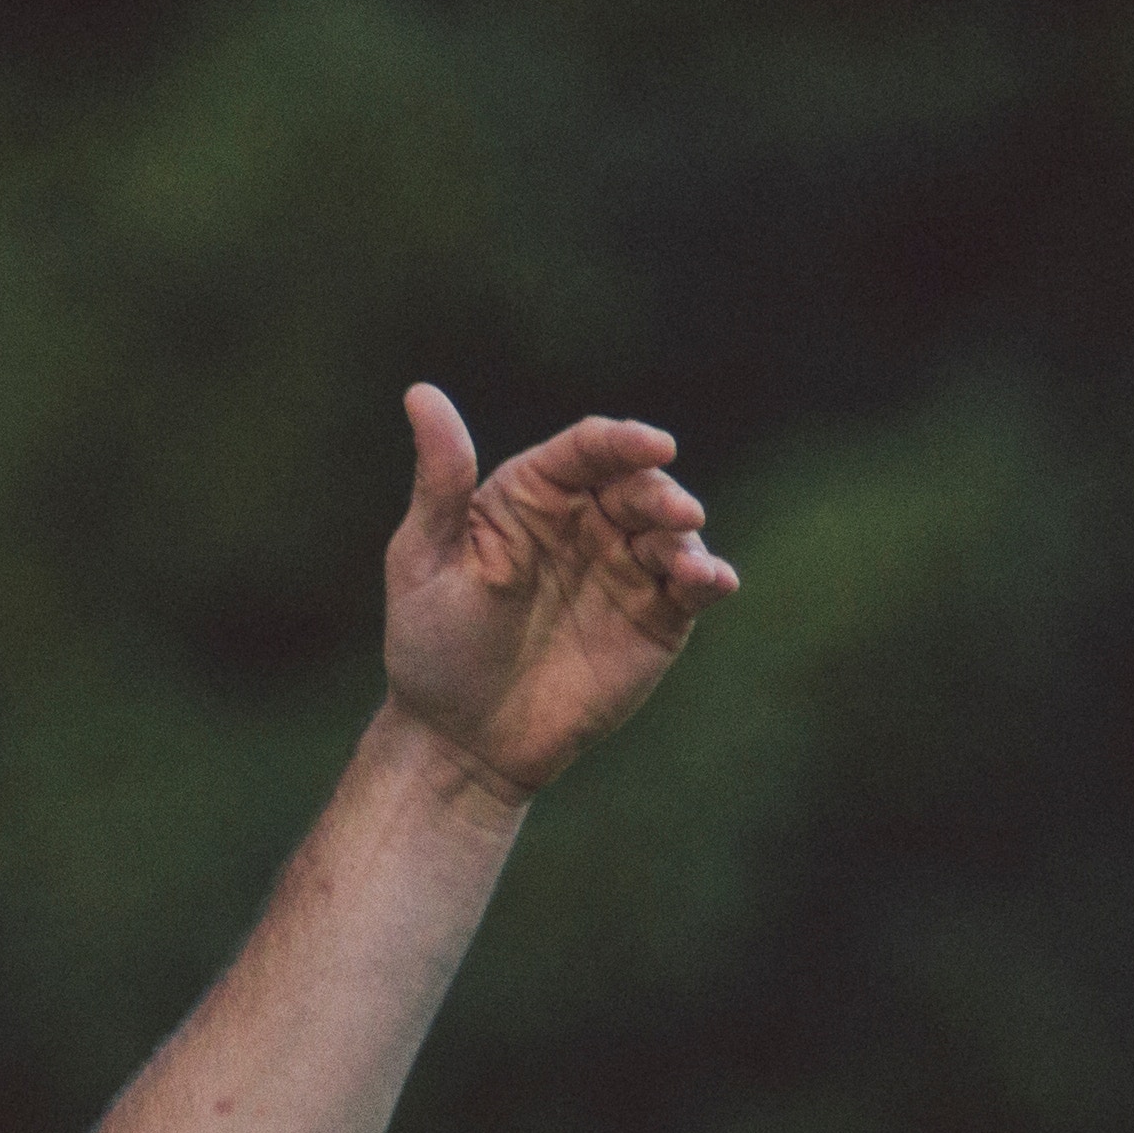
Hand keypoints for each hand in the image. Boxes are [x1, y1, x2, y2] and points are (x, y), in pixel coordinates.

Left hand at [376, 383, 737, 797]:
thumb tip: (421, 393)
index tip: (651, 444)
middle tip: (673, 514)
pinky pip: (692, 587)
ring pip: (673, 531)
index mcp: (534, 494)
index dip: (622, 440)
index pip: (587, 450)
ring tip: (681, 561)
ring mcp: (626, 567)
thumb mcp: (423, 561)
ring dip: (685, 535)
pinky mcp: (657, 617)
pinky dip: (708, 578)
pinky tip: (712, 582)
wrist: (462, 740)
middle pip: (639, 483)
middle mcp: (587, 522)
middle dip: (660, 491)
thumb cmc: (433, 646)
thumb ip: (439, 482)